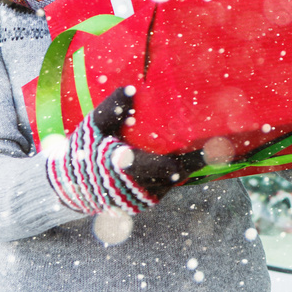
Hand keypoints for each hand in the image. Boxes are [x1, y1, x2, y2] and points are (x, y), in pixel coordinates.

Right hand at [46, 87, 204, 214]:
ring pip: (176, 180)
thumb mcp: (93, 128)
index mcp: (130, 168)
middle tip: (222, 139)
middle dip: (200, 156)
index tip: (219, 146)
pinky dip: (178, 172)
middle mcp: (141, 187)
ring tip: (212, 145)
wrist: (69, 187)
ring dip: (189, 164)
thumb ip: (111, 110)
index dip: (197, 158)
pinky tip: (187, 155)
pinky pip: (169, 186)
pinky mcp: (145, 202)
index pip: (172, 166)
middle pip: (182, 172)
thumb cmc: (83, 153)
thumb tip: (130, 89)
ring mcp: (145, 198)